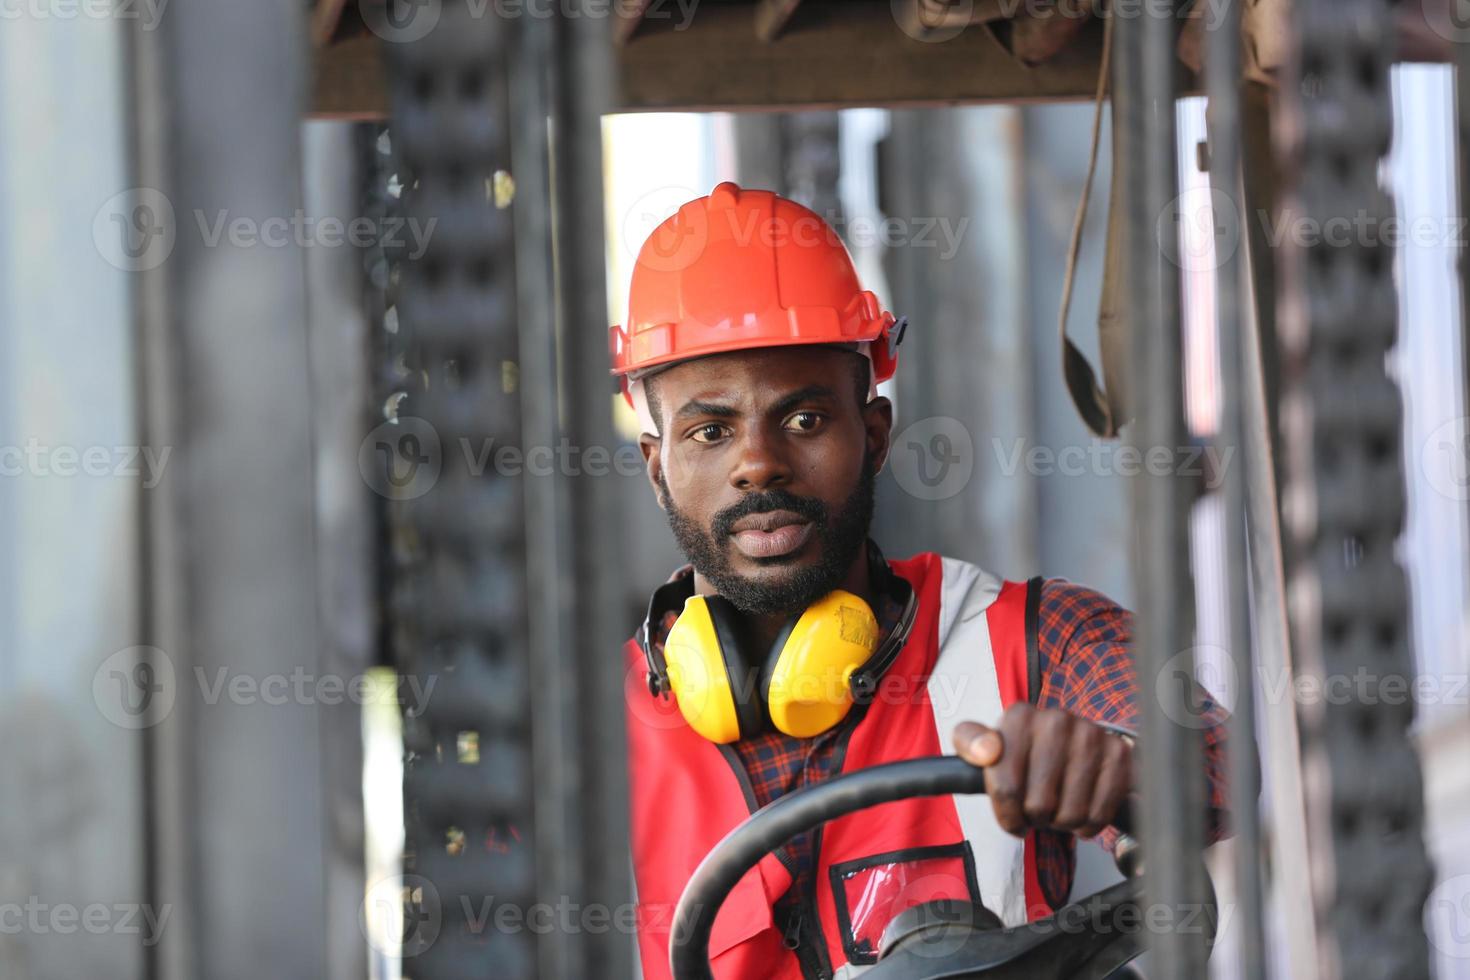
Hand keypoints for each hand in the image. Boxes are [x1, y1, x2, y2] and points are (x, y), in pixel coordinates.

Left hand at [953, 703, 1133, 838]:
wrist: (1069, 747)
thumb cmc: (1021, 754)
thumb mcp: (983, 745)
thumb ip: (969, 742)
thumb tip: (986, 751)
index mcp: (1019, 717)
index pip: (1006, 789)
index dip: (1007, 815)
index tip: (1012, 815)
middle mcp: (1057, 719)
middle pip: (1039, 805)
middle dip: (1036, 818)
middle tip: (1038, 809)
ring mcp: (1091, 735)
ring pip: (1071, 814)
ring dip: (1062, 823)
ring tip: (1059, 807)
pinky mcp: (1119, 754)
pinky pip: (1099, 813)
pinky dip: (1089, 824)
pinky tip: (1081, 809)